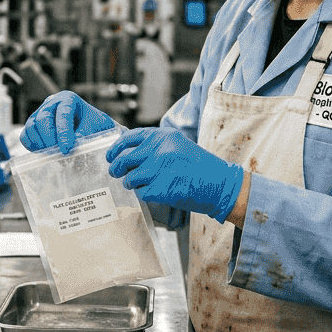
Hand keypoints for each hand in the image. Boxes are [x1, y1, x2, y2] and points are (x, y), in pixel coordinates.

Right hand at [21, 90, 116, 153]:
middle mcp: (52, 103)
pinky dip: (31, 145)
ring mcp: (40, 113)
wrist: (90, 126)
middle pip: (43, 118)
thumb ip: (87, 134)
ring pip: (32, 125)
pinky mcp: (33, 125)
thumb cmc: (95, 124)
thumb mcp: (98, 126)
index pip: (63, 113)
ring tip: (52, 153)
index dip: (63, 132)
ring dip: (40, 143)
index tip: (66, 149)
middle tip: (59, 152)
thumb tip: (72, 144)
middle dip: (50, 138)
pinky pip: (25, 135)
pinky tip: (43, 152)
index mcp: (68, 99)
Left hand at [106, 127, 243, 222]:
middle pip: (125, 159)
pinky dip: (144, 194)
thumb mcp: (177, 146)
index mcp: (163, 136)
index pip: (130, 138)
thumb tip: (127, 152)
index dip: (116, 147)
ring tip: (135, 184)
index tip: (110, 155)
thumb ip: (155, 146)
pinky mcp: (162, 188)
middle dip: (116, 168)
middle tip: (115, 172)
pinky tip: (153, 193)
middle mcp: (160, 150)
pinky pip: (142, 192)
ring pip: (130, 178)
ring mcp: (160, 169)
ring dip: (130, 183)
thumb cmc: (199, 167)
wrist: (220, 184)